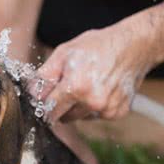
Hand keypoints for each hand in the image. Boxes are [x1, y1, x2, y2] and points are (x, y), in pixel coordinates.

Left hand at [31, 22, 156, 122]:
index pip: (48, 110)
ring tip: (87, 84)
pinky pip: (95, 116)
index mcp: (76, 87)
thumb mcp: (64, 53)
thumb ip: (44, 76)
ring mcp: (107, 110)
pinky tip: (100, 89)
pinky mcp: (118, 113)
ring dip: (77, 107)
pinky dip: (93, 107)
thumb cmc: (97, 46)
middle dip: (60, 105)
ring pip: (79, 117)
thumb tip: (29, 94)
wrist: (134, 45)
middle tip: (68, 85)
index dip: (43, 106)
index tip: (43, 100)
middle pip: (63, 117)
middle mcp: (93, 102)